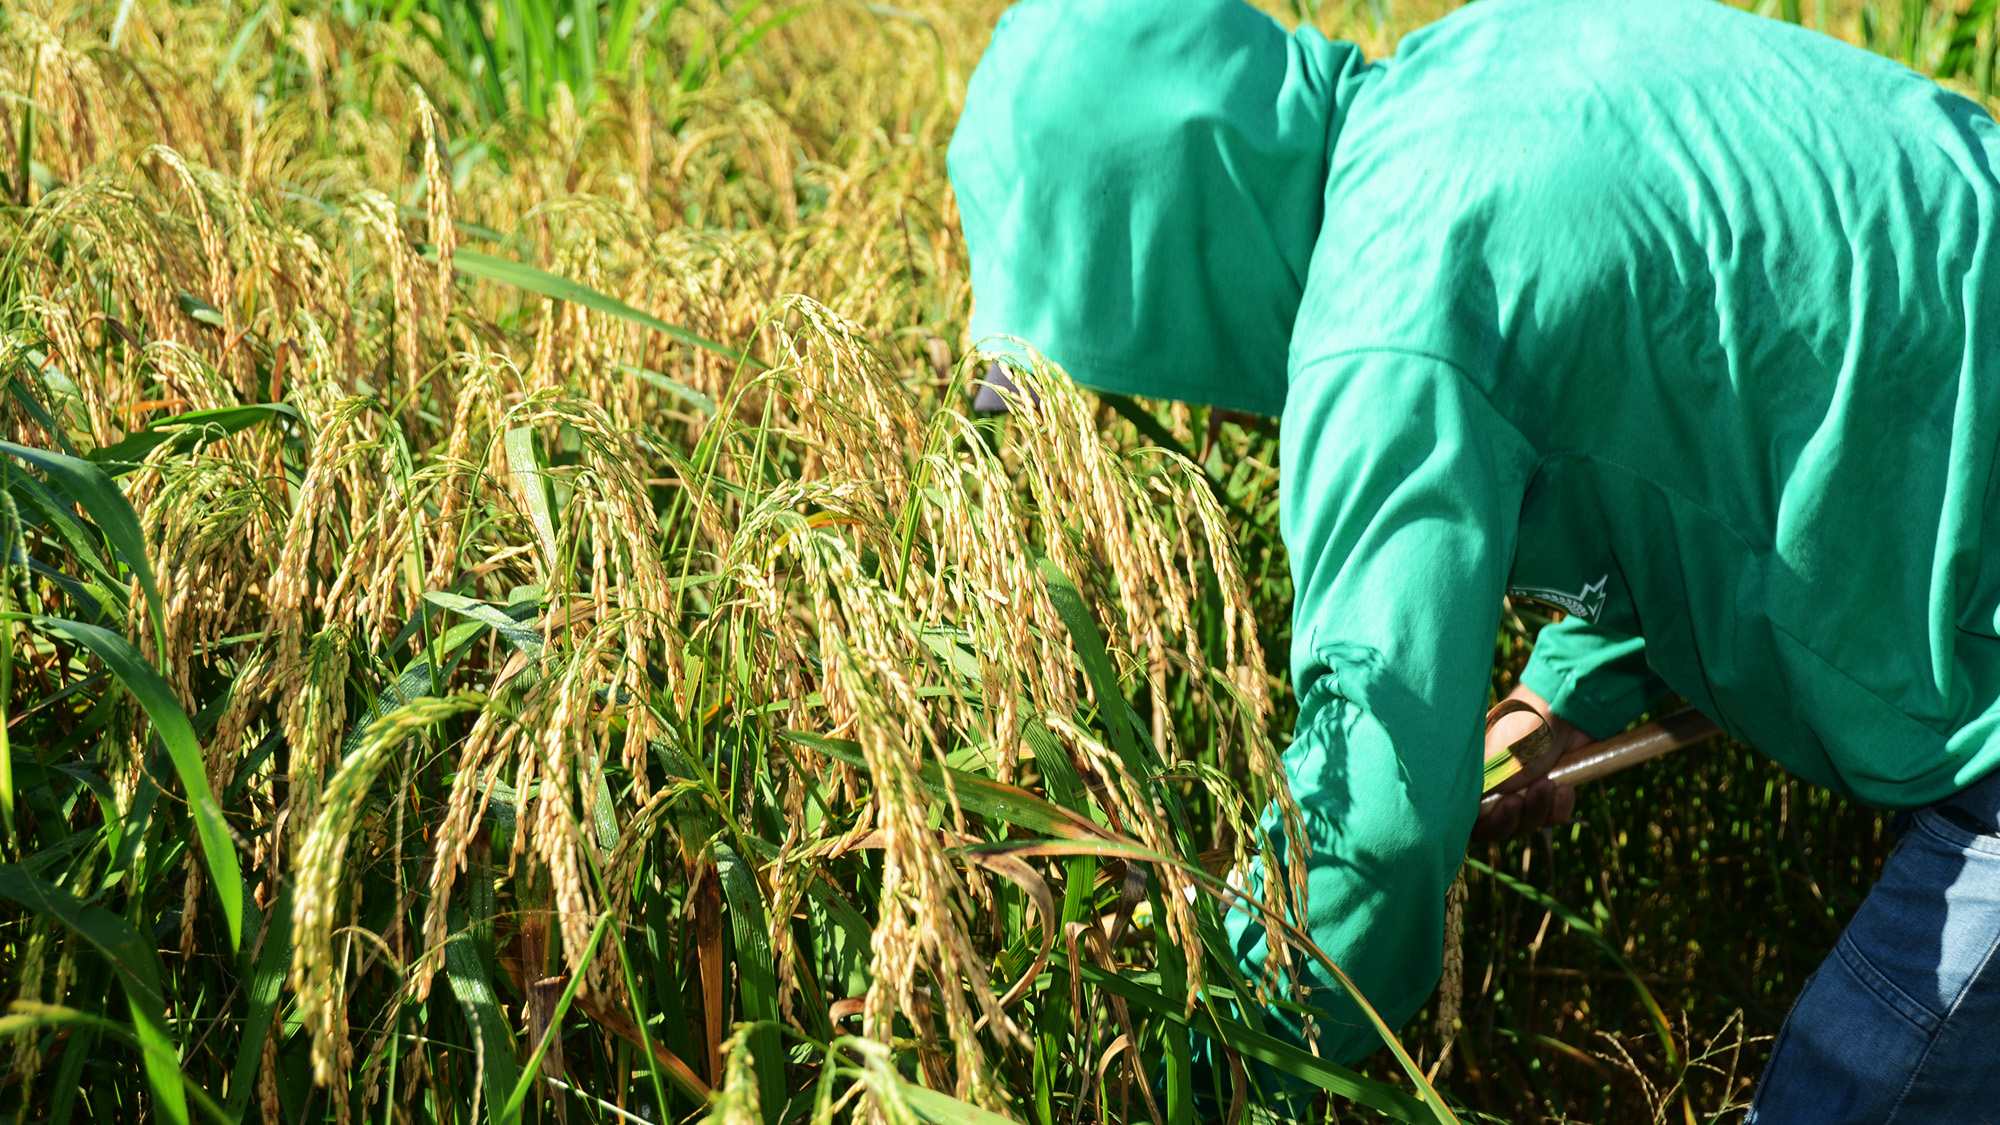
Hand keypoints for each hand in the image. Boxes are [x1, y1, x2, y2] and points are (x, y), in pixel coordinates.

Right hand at [1471, 684, 1587, 843]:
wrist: (1567, 705)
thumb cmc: (1525, 724)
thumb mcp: (1502, 756)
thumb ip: (1487, 787)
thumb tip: (1472, 812)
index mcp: (1473, 777)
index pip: (1464, 816)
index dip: (1476, 823)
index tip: (1495, 809)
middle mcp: (1494, 788)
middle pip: (1494, 827)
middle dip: (1509, 819)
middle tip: (1518, 799)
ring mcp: (1522, 791)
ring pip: (1525, 824)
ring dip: (1538, 809)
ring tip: (1548, 783)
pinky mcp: (1549, 792)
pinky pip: (1551, 818)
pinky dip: (1559, 808)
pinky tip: (1565, 787)